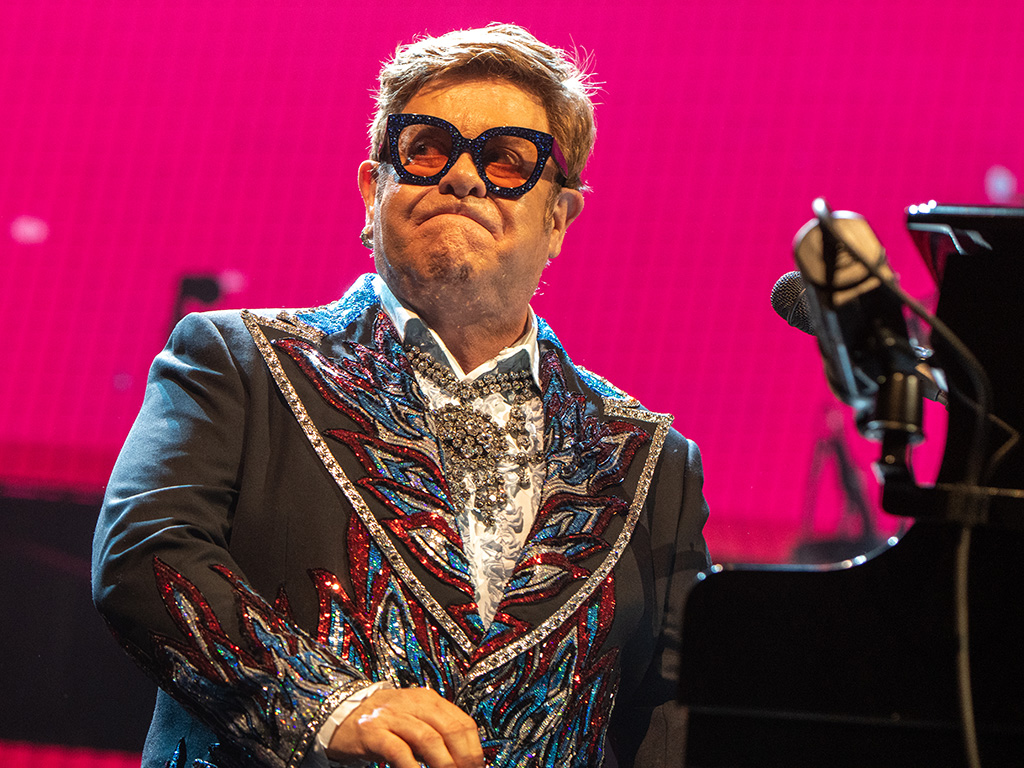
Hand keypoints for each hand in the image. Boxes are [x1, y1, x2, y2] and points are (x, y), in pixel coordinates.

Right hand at [326, 686, 484, 767]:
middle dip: (464, 759)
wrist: (340, 714)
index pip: (463, 722)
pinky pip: (398, 751)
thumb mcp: (414, 720)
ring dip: (444, 765)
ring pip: (428, 739)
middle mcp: (413, 703)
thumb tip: (465, 760)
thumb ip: (437, 733)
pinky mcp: (373, 732)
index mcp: (429, 699)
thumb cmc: (384, 723)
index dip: (475, 749)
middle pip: (450, 730)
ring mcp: (392, 716)